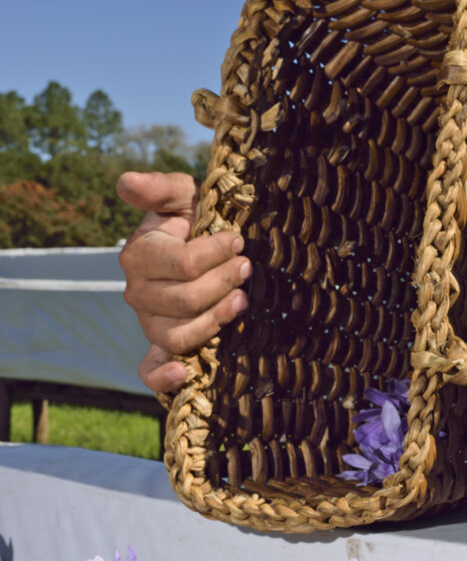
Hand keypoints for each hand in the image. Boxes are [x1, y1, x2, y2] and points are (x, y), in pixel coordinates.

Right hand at [117, 171, 251, 392]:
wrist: (201, 244)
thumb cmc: (193, 217)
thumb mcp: (181, 195)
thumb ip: (158, 189)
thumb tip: (126, 182)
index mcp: (138, 256)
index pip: (182, 266)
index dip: (214, 254)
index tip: (238, 240)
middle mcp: (137, 294)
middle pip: (186, 301)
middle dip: (223, 283)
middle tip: (247, 268)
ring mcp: (149, 323)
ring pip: (180, 335)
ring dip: (215, 321)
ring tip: (242, 301)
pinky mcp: (160, 346)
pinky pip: (151, 370)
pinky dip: (164, 377)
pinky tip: (185, 374)